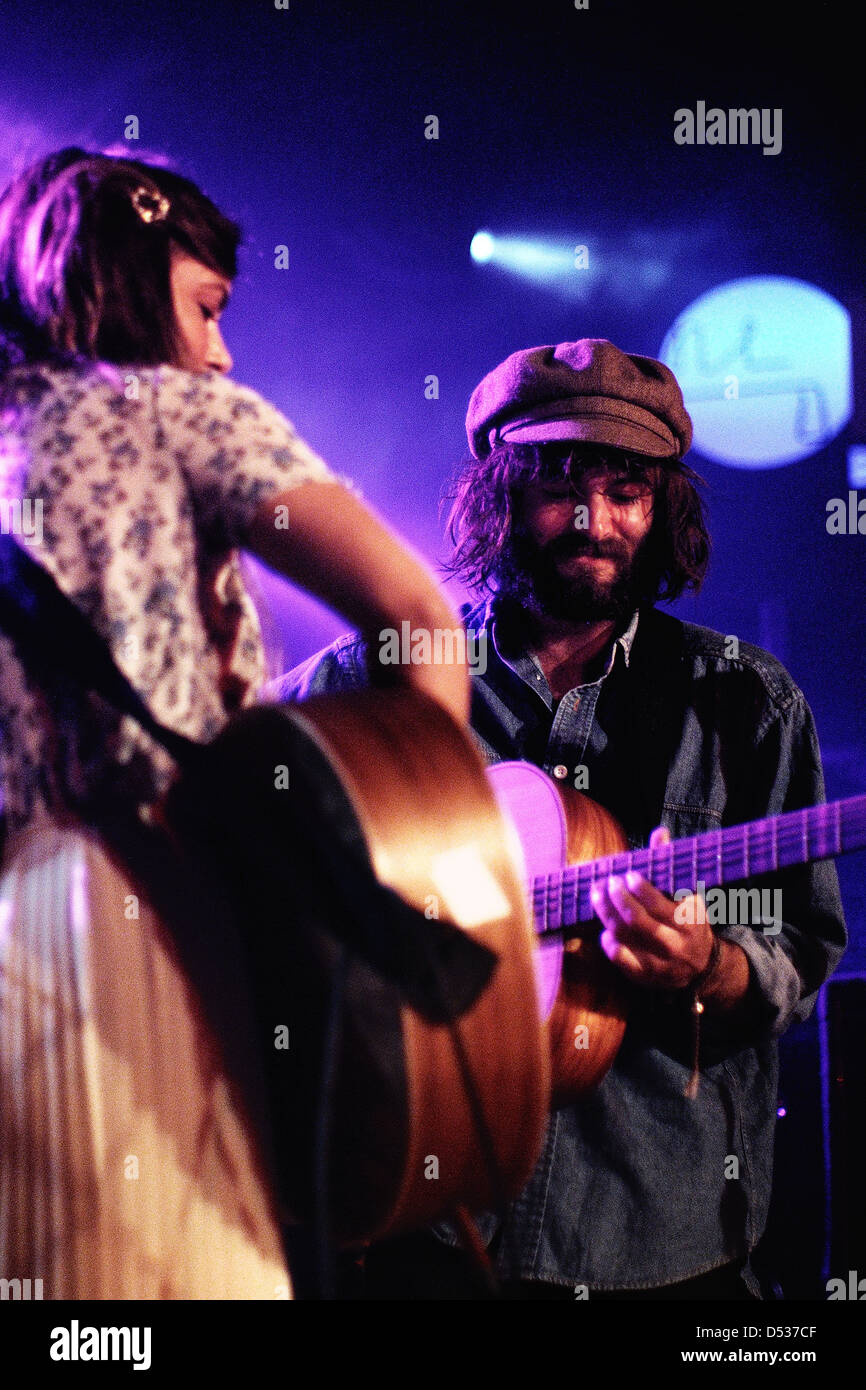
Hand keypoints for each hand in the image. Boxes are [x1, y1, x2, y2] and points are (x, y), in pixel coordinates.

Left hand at [591, 826, 713, 988]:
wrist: (702, 965)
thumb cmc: (689, 920)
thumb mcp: (688, 893)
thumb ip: (670, 864)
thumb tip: (659, 832)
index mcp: (689, 919)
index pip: (662, 904)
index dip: (642, 889)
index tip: (629, 875)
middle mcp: (675, 943)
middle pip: (639, 920)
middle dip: (618, 898)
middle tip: (608, 882)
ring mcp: (659, 962)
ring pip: (626, 936)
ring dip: (606, 913)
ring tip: (597, 894)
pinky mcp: (645, 975)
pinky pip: (620, 959)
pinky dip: (609, 942)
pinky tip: (604, 929)